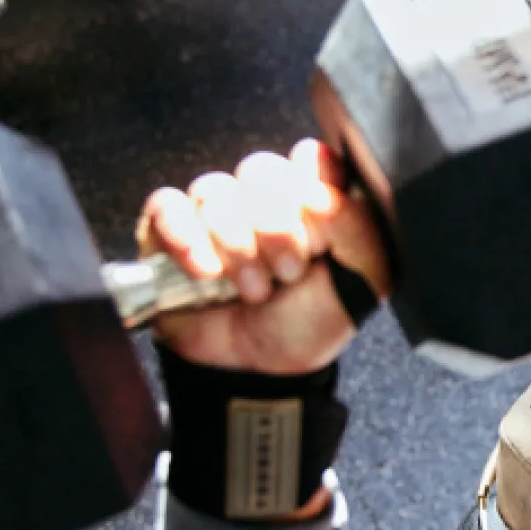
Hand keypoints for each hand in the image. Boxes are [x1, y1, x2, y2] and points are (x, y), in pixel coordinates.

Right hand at [135, 140, 390, 374]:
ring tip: (251, 290)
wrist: (257, 371)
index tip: (320, 241)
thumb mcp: (362, 283)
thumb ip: (359, 229)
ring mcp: (213, 210)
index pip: (312, 158)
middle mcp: (262, 196)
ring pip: (216, 192)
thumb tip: (318, 193)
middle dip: (276, 229)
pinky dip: (186, 240)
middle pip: (261, 170)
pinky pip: (168, 208)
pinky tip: (204, 272)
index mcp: (311, 197)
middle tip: (286, 274)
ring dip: (236, 247)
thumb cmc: (307, 323)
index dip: (313, 196)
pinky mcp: (169, 230)